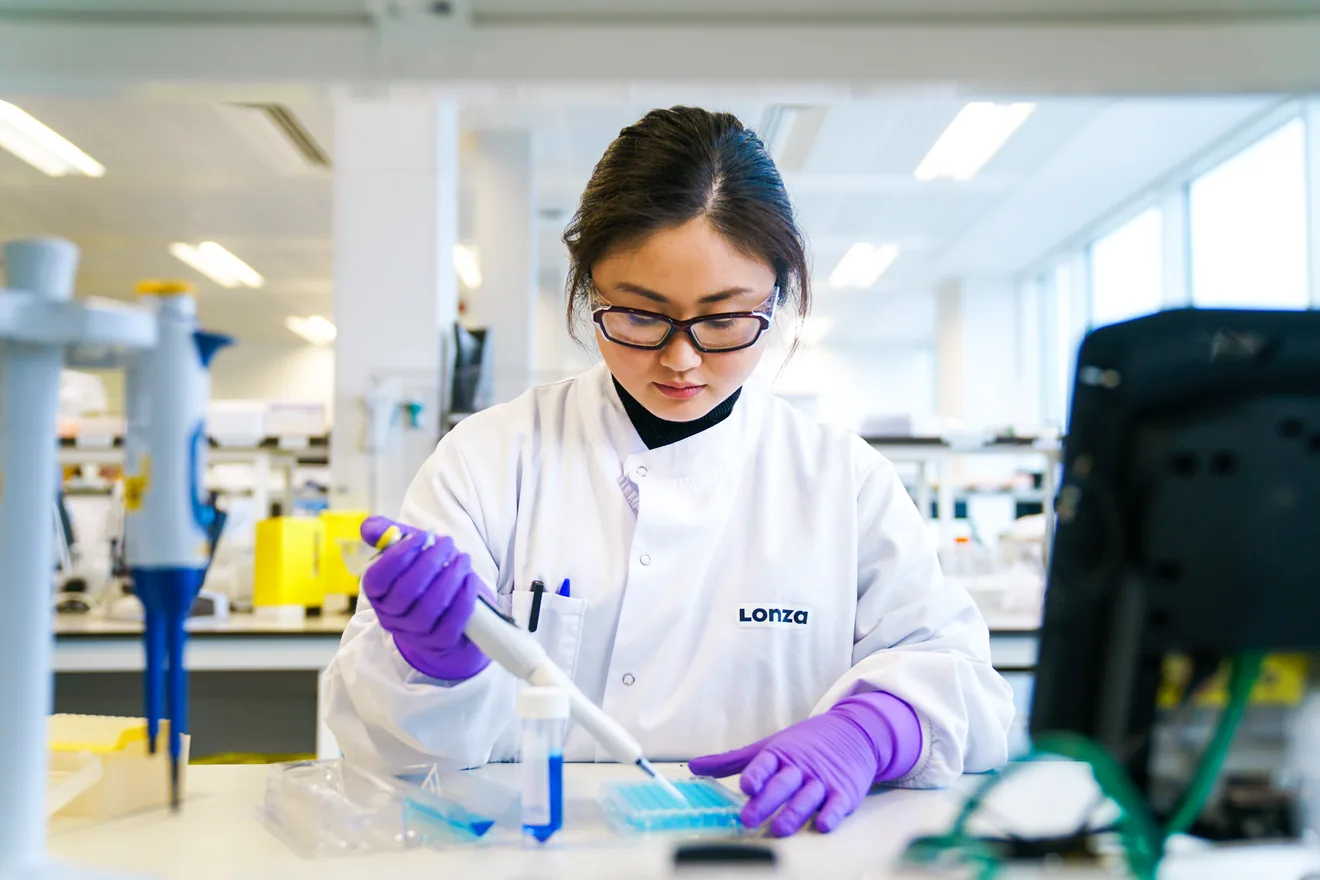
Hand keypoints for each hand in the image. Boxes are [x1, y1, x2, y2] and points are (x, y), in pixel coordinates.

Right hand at [360, 516, 490, 680]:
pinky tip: (470, 580)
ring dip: (450, 578)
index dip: (397, 557)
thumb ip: (388, 535)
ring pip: (429, 608)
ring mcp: (415, 634)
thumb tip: (369, 528)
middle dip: (430, 563)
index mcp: (378, 594)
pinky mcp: (440, 643)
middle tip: (447, 543)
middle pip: (406, 592)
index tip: (421, 537)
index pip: (376, 579)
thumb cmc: (426, 578)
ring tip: (463, 559)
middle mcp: (391, 617)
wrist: (449, 616)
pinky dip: (463, 599)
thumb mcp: (409, 552)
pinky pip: (451, 624)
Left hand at [689, 694, 919, 835]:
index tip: (746, 785)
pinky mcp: (844, 792)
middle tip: (748, 818)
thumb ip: (731, 761)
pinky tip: (822, 824)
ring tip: (778, 829)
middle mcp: (801, 767)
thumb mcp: (768, 746)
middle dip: (766, 801)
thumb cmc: (804, 744)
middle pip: (782, 784)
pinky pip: (837, 805)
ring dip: (793, 813)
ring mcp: (823, 780)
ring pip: (807, 798)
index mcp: (780, 754)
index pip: (765, 763)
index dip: (756, 774)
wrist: (854, 733)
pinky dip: (831, 814)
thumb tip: (693, 767)